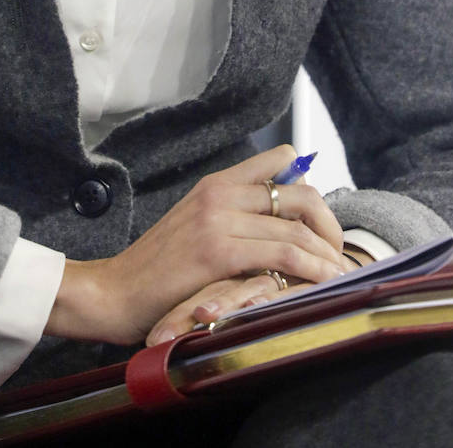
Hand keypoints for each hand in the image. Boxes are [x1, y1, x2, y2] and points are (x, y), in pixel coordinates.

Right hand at [45, 145, 347, 347]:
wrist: (114, 292)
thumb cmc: (156, 269)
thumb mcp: (196, 227)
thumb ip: (232, 218)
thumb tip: (281, 227)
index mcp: (216, 182)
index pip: (281, 160)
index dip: (309, 186)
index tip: (318, 221)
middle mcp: (220, 192)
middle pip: (300, 191)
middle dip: (329, 223)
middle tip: (335, 252)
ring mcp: (218, 219)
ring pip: (297, 226)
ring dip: (326, 254)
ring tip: (337, 275)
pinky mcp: (218, 251)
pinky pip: (283, 253)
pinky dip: (311, 268)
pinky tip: (320, 283)